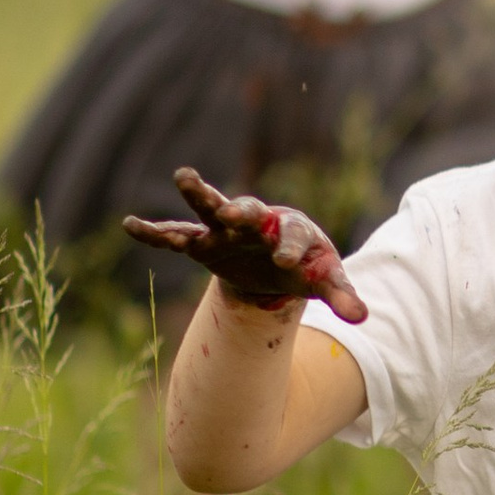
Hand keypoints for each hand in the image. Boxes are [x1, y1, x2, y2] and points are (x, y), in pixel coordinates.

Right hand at [123, 166, 368, 320]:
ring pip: (210, 207)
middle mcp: (258, 223)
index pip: (294, 235)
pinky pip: (176, 235)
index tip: (286, 262)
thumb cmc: (303, 265)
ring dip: (199, 193)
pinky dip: (155, 232)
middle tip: (236, 214)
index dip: (290, 248)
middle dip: (243, 211)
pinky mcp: (203, 244)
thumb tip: (363, 319)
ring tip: (183, 175)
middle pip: (250, 209)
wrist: (276, 262)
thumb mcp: (323, 280)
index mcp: (291, 229)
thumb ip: (341, 295)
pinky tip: (131, 225)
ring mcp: (226, 230)